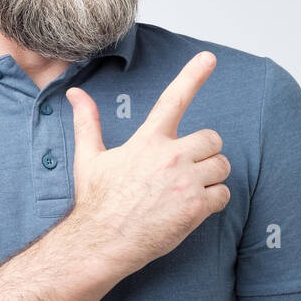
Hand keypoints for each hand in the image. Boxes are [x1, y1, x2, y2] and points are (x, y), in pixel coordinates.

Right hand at [64, 51, 230, 274]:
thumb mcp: (89, 158)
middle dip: (207, 152)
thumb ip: (88, 123)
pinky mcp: (196, 207)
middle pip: (212, 138)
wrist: (101, 242)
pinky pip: (223, 194)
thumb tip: (76, 93)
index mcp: (148, 140)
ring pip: (222, 166)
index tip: (209, 57)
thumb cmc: (96, 202)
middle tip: (190, 168)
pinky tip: (194, 209)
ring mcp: (185, 181)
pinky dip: (215, 201)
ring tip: (190, 190)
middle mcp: (171, 155)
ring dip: (212, 176)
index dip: (193, 75)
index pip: (174, 99)